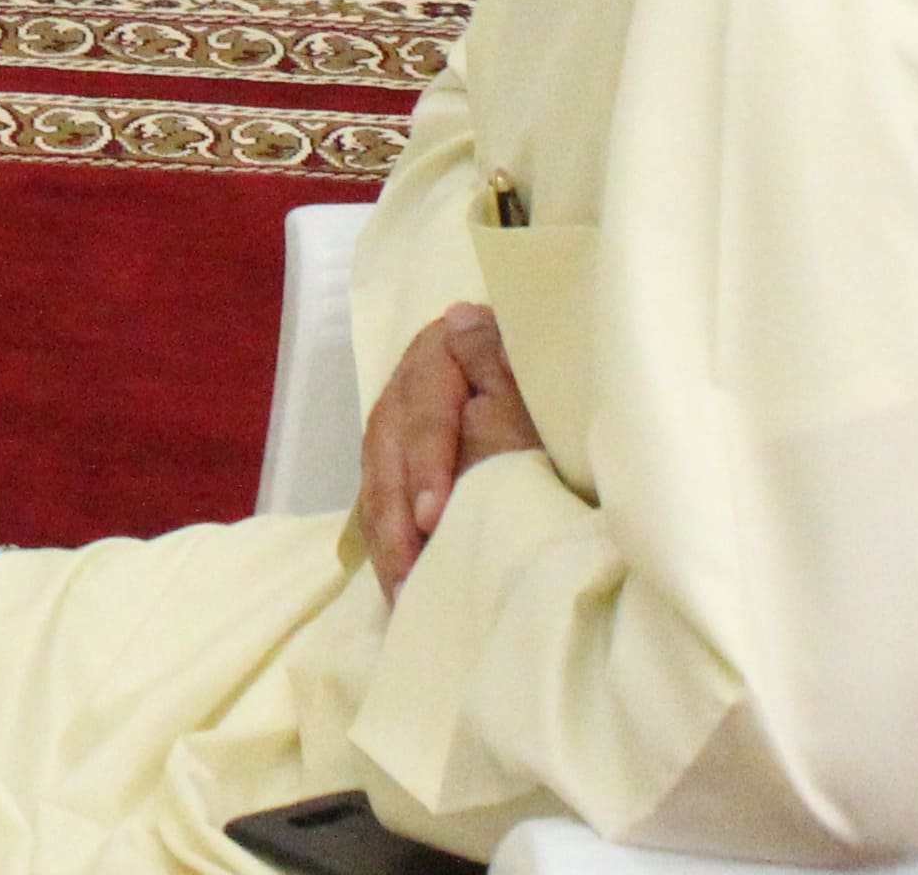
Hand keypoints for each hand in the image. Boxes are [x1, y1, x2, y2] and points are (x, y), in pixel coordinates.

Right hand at [358, 303, 547, 593]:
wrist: (533, 370)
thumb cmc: (540, 378)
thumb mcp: (524, 367)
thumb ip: (494, 356)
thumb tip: (462, 323)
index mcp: (437, 354)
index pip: (424, 414)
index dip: (426, 464)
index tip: (433, 516)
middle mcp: (405, 387)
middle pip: (388, 455)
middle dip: (396, 520)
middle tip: (408, 577)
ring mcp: (393, 424)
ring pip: (376, 482)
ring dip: (387, 540)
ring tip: (401, 594)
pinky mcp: (394, 460)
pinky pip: (378, 503)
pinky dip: (387, 545)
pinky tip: (396, 586)